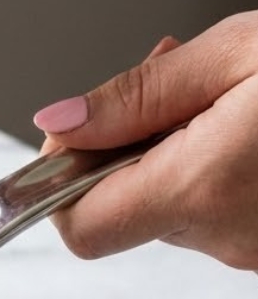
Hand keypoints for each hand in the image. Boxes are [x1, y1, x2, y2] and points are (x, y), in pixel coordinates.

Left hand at [33, 12, 257, 269]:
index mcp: (203, 188)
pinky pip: (209, 210)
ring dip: (167, 153)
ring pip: (164, 207)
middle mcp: (226, 233)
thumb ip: (138, 95)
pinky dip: (206, 168)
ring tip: (215, 95)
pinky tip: (238, 122)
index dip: (61, 180)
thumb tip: (60, 123)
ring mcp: (253, 244)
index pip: (78, 224)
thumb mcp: (237, 54)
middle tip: (165, 84)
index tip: (75, 132)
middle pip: (118, 211)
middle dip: (120, 148)